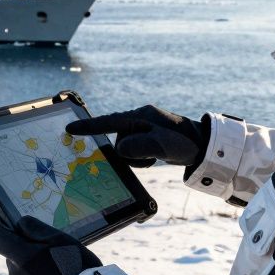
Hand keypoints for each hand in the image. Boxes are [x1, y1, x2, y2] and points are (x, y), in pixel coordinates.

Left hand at [0, 216, 102, 274]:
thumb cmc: (75, 265)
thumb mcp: (59, 238)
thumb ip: (36, 228)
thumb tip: (20, 224)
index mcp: (20, 257)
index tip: (4, 219)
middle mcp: (16, 274)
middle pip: (11, 252)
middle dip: (22, 244)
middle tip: (45, 241)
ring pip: (20, 267)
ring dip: (30, 260)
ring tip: (55, 259)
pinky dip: (36, 274)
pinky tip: (56, 274)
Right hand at [66, 105, 209, 168]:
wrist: (205, 146)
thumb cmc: (185, 143)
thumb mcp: (162, 145)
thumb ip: (139, 146)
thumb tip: (120, 149)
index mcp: (140, 116)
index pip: (109, 121)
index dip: (88, 127)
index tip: (69, 129)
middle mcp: (140, 119)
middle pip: (118, 139)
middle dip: (128, 152)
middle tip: (149, 157)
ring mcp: (144, 128)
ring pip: (125, 147)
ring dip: (136, 157)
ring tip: (154, 158)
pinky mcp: (149, 137)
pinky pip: (134, 149)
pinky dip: (141, 157)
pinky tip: (154, 158)